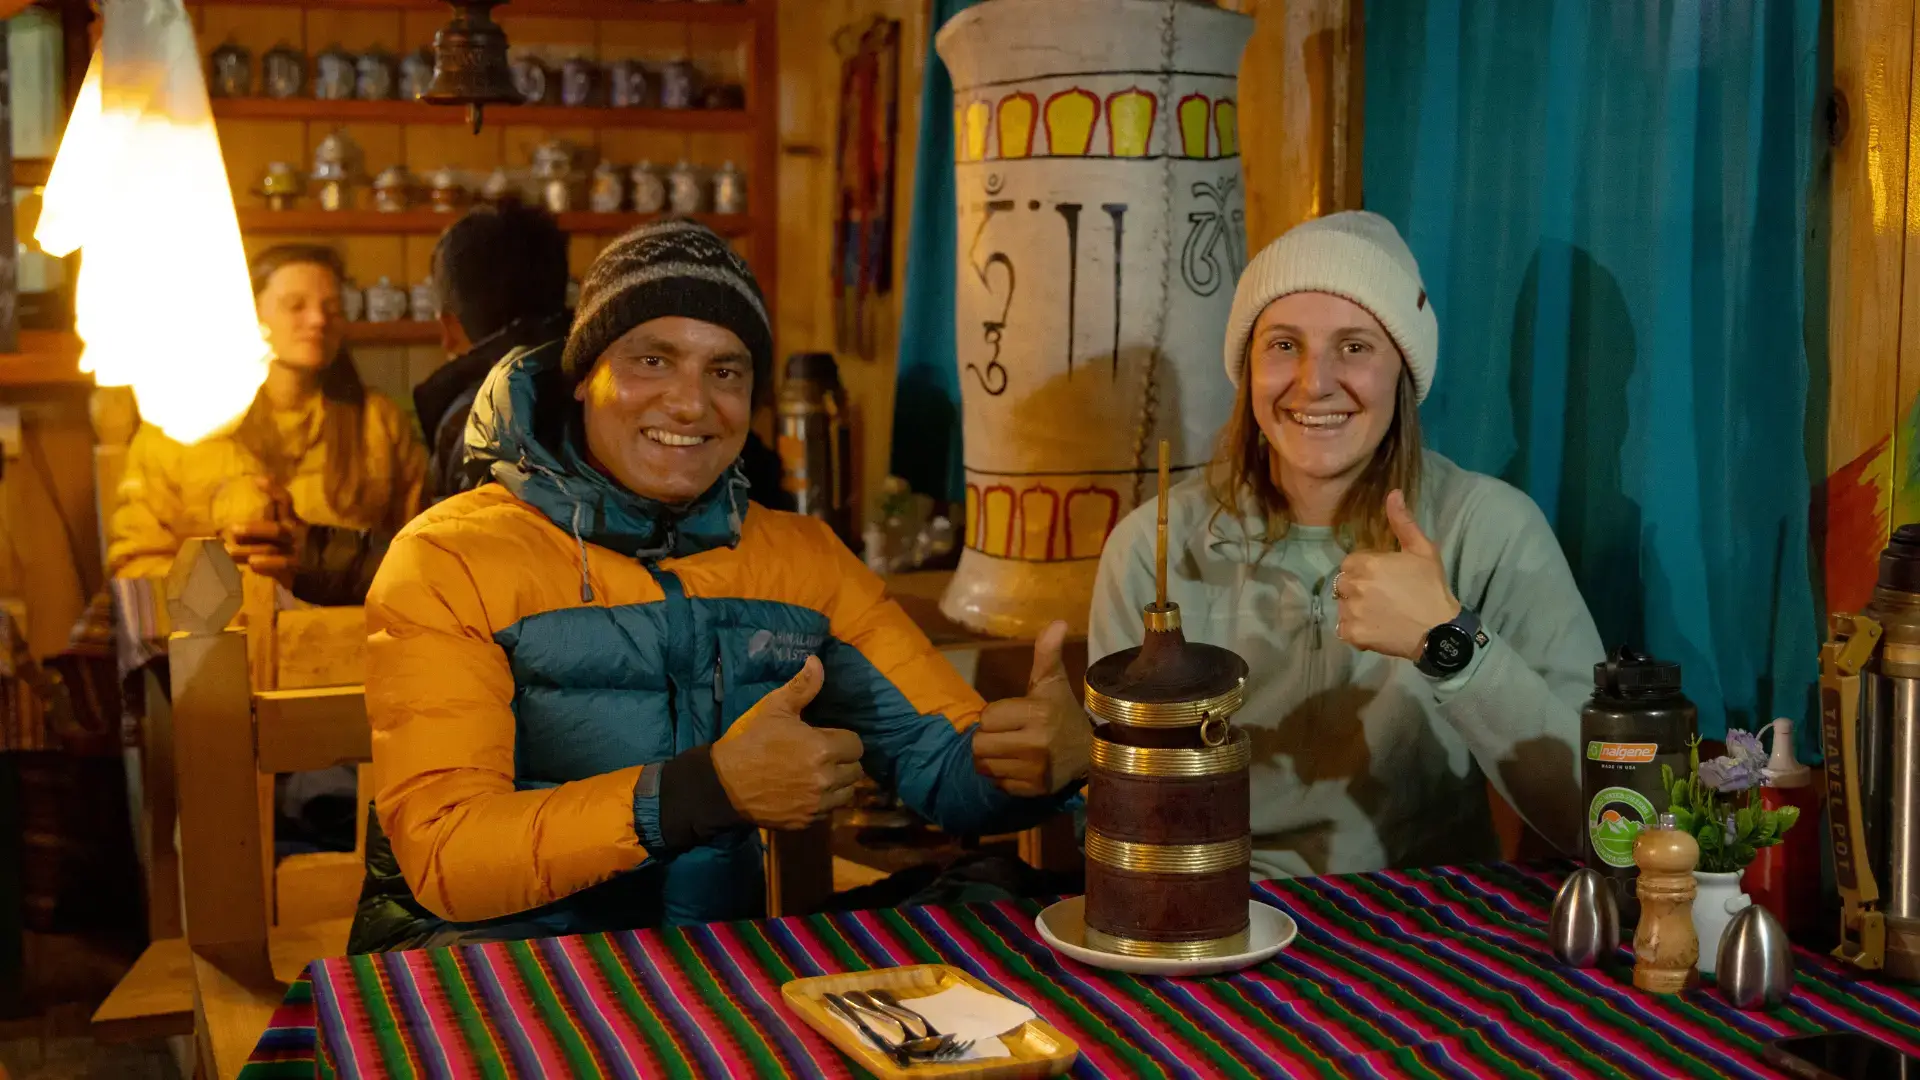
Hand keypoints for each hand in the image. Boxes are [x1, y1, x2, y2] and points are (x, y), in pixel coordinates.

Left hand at [220, 481, 307, 585]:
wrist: (325, 566)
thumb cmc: (296, 543)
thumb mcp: (288, 526)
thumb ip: (273, 514)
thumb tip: (253, 491)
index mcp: (292, 520)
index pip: (285, 501)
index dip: (273, 490)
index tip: (256, 480)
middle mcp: (295, 534)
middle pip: (275, 530)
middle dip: (254, 530)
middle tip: (232, 530)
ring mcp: (296, 552)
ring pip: (272, 550)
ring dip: (251, 550)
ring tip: (230, 551)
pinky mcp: (297, 569)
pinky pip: (281, 566)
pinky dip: (267, 565)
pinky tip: (252, 565)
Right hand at [710, 657, 866, 830]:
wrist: (722, 784)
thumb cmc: (750, 741)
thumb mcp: (773, 708)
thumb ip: (802, 687)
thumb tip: (817, 661)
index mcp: (823, 749)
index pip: (856, 745)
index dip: (843, 739)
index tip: (827, 738)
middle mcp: (825, 779)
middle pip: (856, 770)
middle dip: (843, 761)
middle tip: (823, 755)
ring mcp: (816, 804)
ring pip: (846, 793)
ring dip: (838, 783)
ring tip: (819, 774)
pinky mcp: (806, 822)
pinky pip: (829, 811)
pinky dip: (824, 802)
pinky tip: (806, 791)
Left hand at [972, 621, 1090, 797]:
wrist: (1092, 752)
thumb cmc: (1064, 711)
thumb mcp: (1053, 681)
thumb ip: (1047, 653)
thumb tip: (1057, 621)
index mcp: (1037, 713)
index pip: (986, 718)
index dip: (995, 716)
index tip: (1013, 715)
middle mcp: (1036, 744)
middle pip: (979, 745)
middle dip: (988, 738)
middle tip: (1007, 734)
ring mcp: (1035, 770)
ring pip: (985, 766)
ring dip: (992, 758)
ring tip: (1011, 749)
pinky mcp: (1034, 790)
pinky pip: (998, 784)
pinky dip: (1003, 776)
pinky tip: (1020, 766)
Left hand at [1332, 489, 1459, 660]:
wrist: (1439, 630)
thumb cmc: (1431, 587)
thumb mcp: (1423, 549)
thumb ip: (1403, 522)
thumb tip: (1393, 493)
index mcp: (1367, 563)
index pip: (1350, 562)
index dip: (1365, 569)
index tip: (1383, 578)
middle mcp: (1354, 586)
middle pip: (1342, 583)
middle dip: (1357, 587)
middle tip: (1381, 596)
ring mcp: (1351, 611)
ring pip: (1342, 606)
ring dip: (1354, 609)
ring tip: (1379, 613)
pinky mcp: (1352, 634)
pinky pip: (1342, 629)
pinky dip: (1354, 630)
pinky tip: (1374, 628)